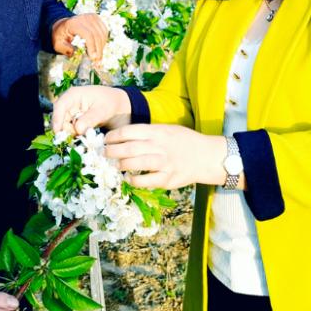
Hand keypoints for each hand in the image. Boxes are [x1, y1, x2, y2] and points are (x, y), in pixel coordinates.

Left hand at [51, 14, 107, 61]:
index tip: (93, 58)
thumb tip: (76, 53)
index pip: (88, 35)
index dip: (92, 47)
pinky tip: (99, 48)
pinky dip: (103, 41)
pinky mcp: (97, 19)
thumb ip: (65, 50)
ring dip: (102, 47)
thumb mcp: (57, 44)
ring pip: (102, 34)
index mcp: (73, 23)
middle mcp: (84, 18)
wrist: (64, 24)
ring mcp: (92, 17)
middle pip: (97, 35)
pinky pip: (104, 31)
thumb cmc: (61, 35)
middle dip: (98, 50)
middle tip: (98, 62)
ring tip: (98, 57)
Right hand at [51, 85, 130, 135]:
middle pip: (60, 119)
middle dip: (66, 130)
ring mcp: (71, 114)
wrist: (120, 106)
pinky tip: (85, 137)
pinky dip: (76, 136)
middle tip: (79, 138)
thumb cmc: (111, 103)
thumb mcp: (103, 110)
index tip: (58, 132)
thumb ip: (90, 119)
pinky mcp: (74, 122)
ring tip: (86, 137)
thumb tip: (77, 129)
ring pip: (64, 127)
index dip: (57, 119)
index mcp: (74, 95)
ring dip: (72, 135)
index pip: (60, 106)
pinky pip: (70, 131)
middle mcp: (69, 104)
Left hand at [104, 124, 231, 189]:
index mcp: (158, 131)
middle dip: (112, 151)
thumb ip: (148, 133)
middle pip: (128, 148)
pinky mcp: (167, 179)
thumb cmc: (183, 141)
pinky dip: (133, 180)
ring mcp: (164, 163)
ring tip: (115, 165)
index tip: (106, 139)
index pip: (129, 131)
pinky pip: (145, 181)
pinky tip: (128, 178)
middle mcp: (159, 146)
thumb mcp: (166, 129)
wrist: (206, 156)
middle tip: (105, 153)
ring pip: (135, 163)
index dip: (114, 136)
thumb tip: (123, 137)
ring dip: (121, 165)